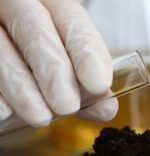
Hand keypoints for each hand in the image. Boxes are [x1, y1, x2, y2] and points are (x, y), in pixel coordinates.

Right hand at [0, 0, 117, 126]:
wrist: (12, 47)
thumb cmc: (47, 57)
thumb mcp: (71, 63)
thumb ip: (88, 85)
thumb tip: (106, 109)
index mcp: (52, 3)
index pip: (72, 19)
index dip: (86, 51)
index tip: (98, 83)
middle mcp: (17, 5)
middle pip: (33, 28)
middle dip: (53, 69)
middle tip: (67, 105)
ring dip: (21, 86)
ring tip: (40, 117)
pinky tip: (5, 113)